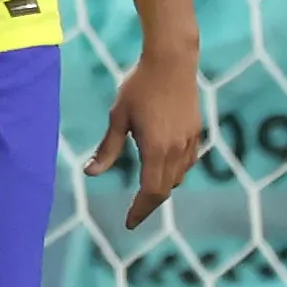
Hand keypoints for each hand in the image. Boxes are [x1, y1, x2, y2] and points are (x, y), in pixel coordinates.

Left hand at [93, 41, 202, 227]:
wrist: (172, 62)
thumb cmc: (139, 87)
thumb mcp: (118, 117)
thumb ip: (108, 148)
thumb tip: (90, 173)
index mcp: (156, 149)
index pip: (150, 192)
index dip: (140, 210)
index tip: (128, 223)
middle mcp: (177, 150)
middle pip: (165, 189)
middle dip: (148, 204)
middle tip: (133, 214)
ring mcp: (190, 142)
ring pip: (177, 178)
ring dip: (161, 188)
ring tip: (144, 194)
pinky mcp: (196, 132)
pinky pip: (187, 163)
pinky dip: (174, 173)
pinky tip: (162, 169)